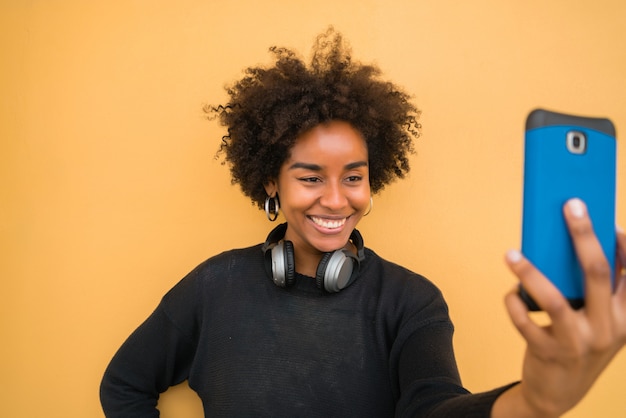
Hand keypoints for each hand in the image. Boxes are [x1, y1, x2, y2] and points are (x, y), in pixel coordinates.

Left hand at [493, 198, 625, 417]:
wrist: (558, 394)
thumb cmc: (577, 344)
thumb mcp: (598, 321)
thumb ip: (594, 290)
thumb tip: (576, 240)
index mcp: (625, 316)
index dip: (623, 243)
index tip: (606, 216)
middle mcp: (608, 328)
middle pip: (597, 272)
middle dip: (584, 234)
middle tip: (570, 205)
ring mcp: (578, 342)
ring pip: (554, 299)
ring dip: (530, 272)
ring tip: (510, 254)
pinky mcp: (548, 353)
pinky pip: (525, 321)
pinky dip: (514, 303)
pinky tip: (511, 294)